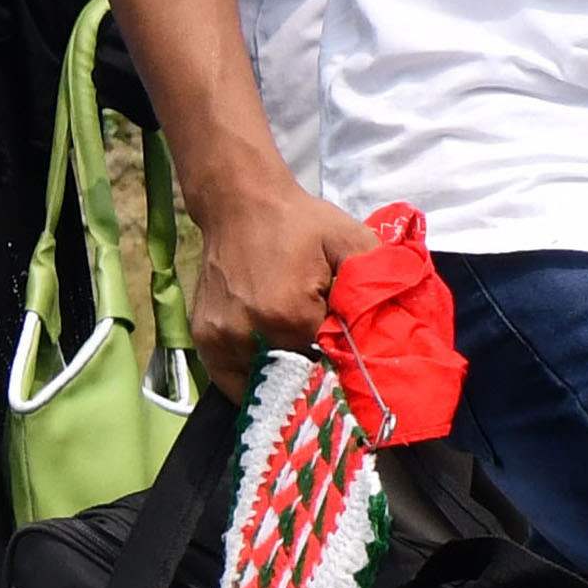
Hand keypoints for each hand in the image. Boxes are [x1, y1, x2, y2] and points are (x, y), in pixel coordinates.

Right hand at [182, 158, 367, 378]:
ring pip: (263, 385)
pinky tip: (272, 368)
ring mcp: (221, 339)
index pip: (327, 367)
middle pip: (295, 380)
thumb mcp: (350, 240)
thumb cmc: (299, 223)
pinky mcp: (204, 338)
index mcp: (290, 315)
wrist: (240, 202)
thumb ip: (374, 284)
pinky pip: (232, 380)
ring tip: (300, 363)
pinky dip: (254, 382)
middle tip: (328, 363)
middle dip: (315, 377)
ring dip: (284, 381)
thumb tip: (384, 335)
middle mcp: (250, 333)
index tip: (350, 360)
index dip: (343, 365)